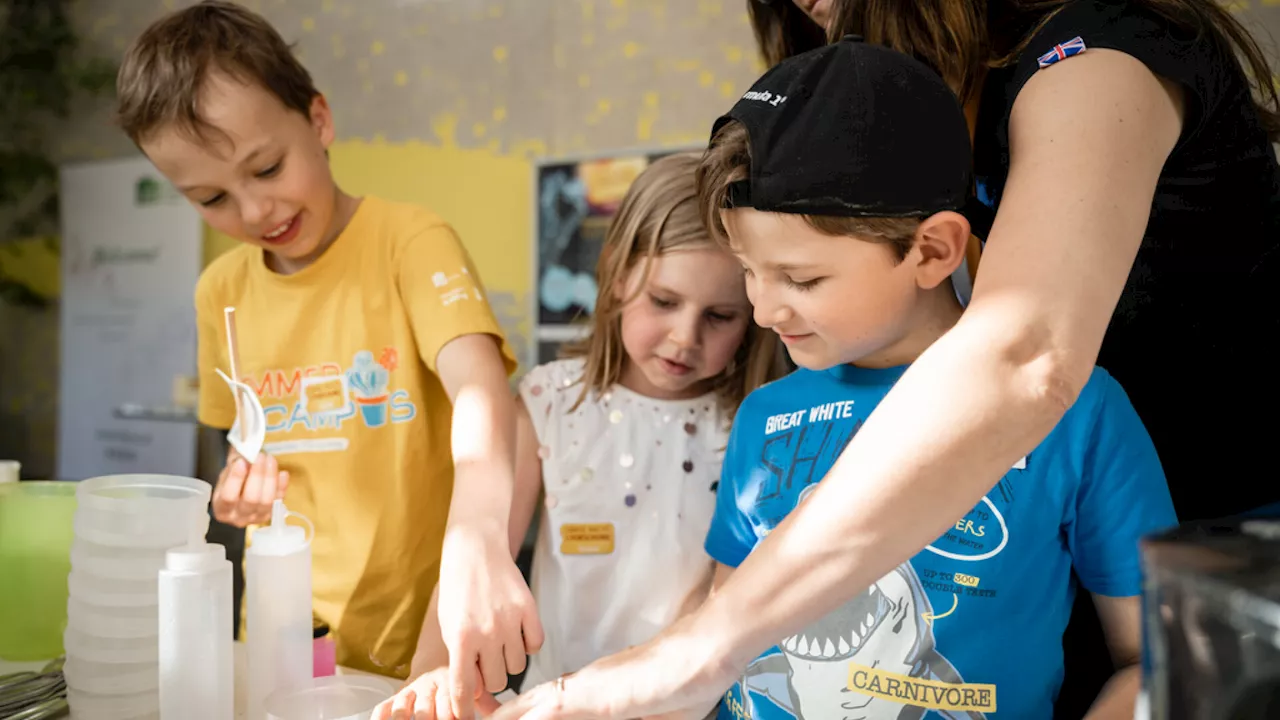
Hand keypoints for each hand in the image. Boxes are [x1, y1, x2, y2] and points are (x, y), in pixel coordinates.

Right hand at [211, 450, 288, 526]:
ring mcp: (257, 518)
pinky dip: (282, 486)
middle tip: (260, 456)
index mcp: (221, 509)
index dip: (236, 478)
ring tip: (270, 460)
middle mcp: (238, 517)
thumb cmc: (234, 478)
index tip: (241, 461)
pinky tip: (283, 473)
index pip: (228, 497)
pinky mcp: (272, 513)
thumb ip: (235, 463)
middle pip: (251, 499)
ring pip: (267, 500)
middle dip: (257, 475)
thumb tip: (247, 453)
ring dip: (270, 478)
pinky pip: (280, 500)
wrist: (244, 487)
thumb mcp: (229, 470)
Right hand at [373, 666, 501, 719]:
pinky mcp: (397, 695)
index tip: (465, 719)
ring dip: (408, 717)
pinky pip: (385, 705)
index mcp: (450, 678)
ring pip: (406, 707)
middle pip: (429, 707)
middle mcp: (430, 684)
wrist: (437, 656)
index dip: (458, 713)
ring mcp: (413, 690)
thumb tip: (508, 712)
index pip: (452, 697)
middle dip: (437, 718)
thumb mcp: (474, 683)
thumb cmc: (458, 677)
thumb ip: (487, 699)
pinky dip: (383, 715)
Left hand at [437, 520, 543, 719]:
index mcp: (460, 637)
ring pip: (517, 666)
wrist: (475, 550)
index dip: (465, 708)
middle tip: (486, 661)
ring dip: (509, 661)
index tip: (467, 717)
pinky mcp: (528, 609)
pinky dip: (528, 645)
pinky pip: (535, 645)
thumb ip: (461, 657)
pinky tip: (517, 633)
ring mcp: (509, 620)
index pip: (463, 687)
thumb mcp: (448, 625)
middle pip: (496, 680)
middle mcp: (486, 632)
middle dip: (491, 677)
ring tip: (501, 643)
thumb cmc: (458, 590)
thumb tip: (476, 689)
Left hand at [488, 613, 738, 719]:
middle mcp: (582, 690)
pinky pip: (548, 710)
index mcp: (593, 696)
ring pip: (528, 711)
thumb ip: (630, 716)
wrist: (705, 652)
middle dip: (501, 719)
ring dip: (501, 719)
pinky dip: (520, 717)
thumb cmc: (688, 683)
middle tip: (467, 717)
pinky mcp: (592, 692)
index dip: (519, 717)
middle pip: (528, 712)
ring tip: (470, 715)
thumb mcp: (651, 715)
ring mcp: (585, 690)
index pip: (546, 713)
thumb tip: (629, 713)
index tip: (492, 719)